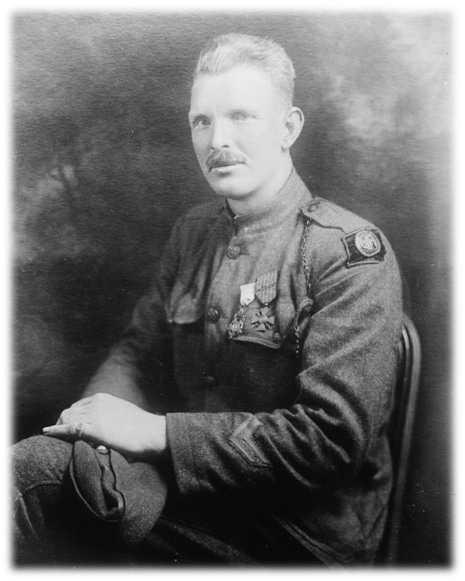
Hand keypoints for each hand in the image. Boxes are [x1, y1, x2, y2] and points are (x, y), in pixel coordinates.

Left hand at [42, 393, 166, 458]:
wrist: (152, 433)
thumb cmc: (142, 429)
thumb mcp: (124, 415)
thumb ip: (110, 417)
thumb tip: (105, 427)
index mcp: (103, 398)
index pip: (79, 406)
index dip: (71, 417)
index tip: (67, 426)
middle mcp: (96, 403)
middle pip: (70, 411)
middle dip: (62, 422)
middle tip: (59, 435)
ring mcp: (93, 414)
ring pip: (66, 419)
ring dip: (60, 429)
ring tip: (56, 438)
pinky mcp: (92, 428)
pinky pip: (67, 428)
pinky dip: (55, 430)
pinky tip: (48, 433)